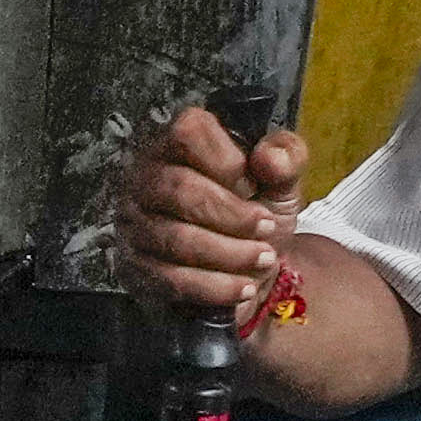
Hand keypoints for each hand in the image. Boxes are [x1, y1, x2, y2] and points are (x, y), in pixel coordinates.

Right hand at [107, 97, 312, 332]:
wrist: (249, 270)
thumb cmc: (257, 213)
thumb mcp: (282, 182)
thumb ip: (286, 159)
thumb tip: (269, 157)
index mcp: (178, 144)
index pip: (187, 133)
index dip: (225, 161)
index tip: (252, 184)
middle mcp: (145, 178)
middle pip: (179, 189)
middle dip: (232, 215)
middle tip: (266, 228)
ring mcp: (134, 224)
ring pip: (176, 239)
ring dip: (229, 254)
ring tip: (264, 259)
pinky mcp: (135, 267)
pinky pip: (172, 279)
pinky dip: (216, 286)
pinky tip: (244, 287)